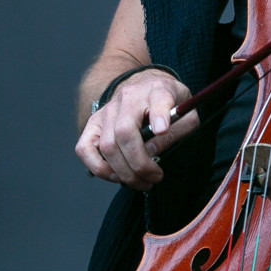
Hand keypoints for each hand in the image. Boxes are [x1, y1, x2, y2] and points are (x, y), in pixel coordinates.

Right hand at [75, 67, 199, 190]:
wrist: (147, 88)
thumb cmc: (170, 106)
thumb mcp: (186, 115)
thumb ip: (176, 131)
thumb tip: (151, 153)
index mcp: (157, 90)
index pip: (158, 100)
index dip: (159, 115)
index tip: (162, 128)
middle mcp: (128, 97)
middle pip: (125, 133)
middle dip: (139, 164)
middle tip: (155, 178)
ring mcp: (107, 110)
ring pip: (106, 146)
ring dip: (123, 172)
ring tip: (141, 182)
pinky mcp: (93, 123)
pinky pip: (84, 149)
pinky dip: (99, 168)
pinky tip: (117, 177)